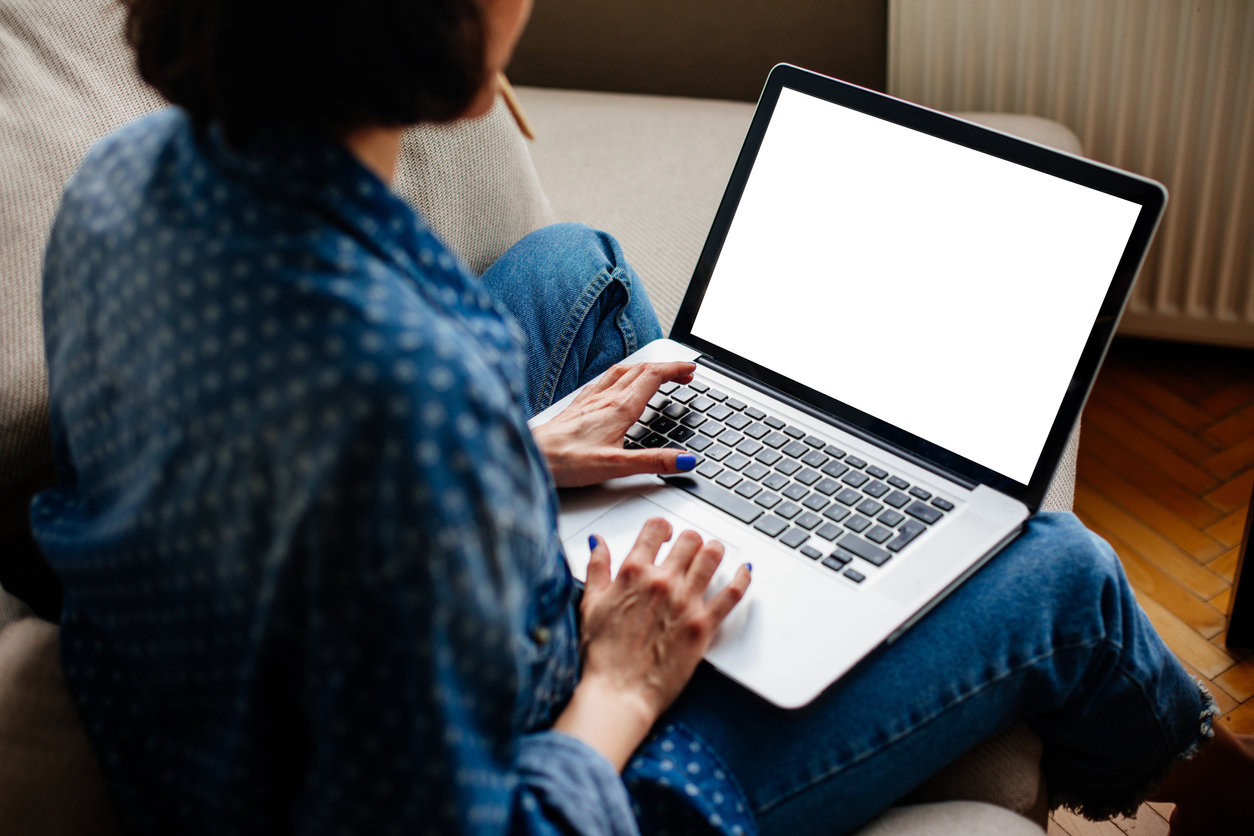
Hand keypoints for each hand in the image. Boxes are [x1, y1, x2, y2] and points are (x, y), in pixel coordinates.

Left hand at [531, 361, 698, 487]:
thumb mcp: (616, 466)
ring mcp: (589, 400)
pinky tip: (616, 384)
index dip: (676, 368)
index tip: (692, 368)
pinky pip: (604, 380)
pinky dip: (621, 376)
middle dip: (666, 367)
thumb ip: (653, 462)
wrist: (531, 455)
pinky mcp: (577, 406)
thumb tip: (685, 461)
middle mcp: (604, 398)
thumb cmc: (566, 461)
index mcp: (619, 408)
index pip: (654, 376)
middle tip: (683, 373)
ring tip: (656, 373)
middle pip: (641, 370)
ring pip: (622, 371)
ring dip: (644, 368)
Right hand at [553, 518, 750, 768]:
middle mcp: (661, 582)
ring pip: (712, 556)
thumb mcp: (591, 603)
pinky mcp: (703, 625)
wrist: (618, 692)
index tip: (665, 535)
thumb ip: (597, 568)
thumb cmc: (602, 654)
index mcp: (632, 573)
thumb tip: (598, 543)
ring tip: (714, 554)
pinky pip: (732, 593)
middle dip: (690, 541)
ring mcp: (685, 602)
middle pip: (689, 540)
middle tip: (690, 549)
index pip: (655, 528)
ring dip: (715, 550)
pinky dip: (742, 578)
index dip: (663, 528)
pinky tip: (744, 571)